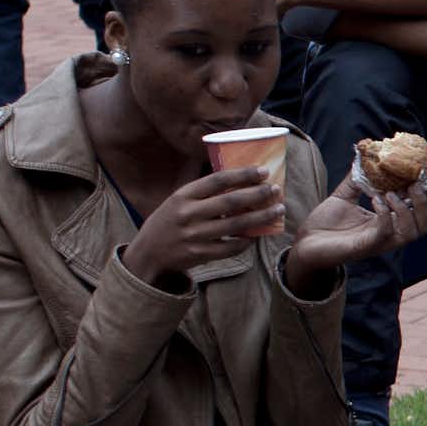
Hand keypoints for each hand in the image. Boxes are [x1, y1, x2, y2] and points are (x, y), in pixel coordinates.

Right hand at [118, 169, 287, 286]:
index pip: (217, 180)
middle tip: (276, 190)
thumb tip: (241, 179)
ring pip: (236, 225)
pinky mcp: (200, 254)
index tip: (263, 171)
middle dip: (258, 195)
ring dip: (261, 217)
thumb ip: (203, 192)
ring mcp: (194, 235)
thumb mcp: (178, 201)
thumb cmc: (170, 221)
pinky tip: (260, 233)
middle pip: (231, 202)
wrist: (148, 253)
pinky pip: (232, 247)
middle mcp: (187, 214)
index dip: (242, 174)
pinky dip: (248, 240)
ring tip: (278, 210)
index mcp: (182, 196)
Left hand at [283, 182, 426, 295]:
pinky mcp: (366, 246)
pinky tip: (376, 200)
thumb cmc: (325, 223)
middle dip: (423, 203)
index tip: (418, 174)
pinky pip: (385, 233)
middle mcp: (388, 235)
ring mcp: (379, 242)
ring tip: (391, 193)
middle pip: (422, 225)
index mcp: (387, 223)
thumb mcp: (344, 195)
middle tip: (413, 184)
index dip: (423, 194)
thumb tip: (365, 156)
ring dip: (406, 210)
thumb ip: (357, 179)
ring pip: (411, 232)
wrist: (305, 242)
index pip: (416, 211)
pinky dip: (385, 214)